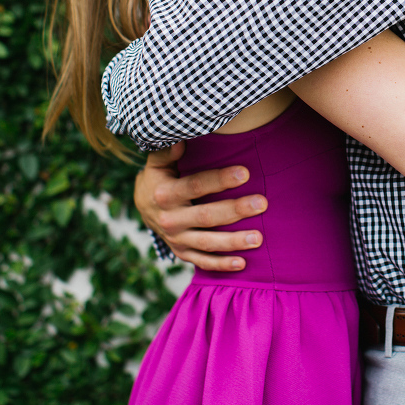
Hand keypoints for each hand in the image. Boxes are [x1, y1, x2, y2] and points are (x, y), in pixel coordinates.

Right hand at [134, 142, 266, 270]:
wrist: (142, 206)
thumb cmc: (159, 178)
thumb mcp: (158, 163)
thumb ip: (168, 151)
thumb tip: (180, 139)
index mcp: (165, 193)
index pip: (195, 186)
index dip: (220, 180)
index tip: (245, 173)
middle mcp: (169, 219)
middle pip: (206, 216)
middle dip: (235, 210)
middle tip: (261, 204)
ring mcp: (176, 239)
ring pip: (207, 243)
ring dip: (233, 242)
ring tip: (258, 238)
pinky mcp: (181, 253)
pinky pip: (202, 262)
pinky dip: (221, 265)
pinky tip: (242, 263)